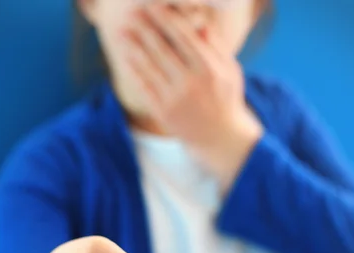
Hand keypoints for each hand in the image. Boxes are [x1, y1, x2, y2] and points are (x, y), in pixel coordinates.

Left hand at [121, 5, 263, 190]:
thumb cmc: (226, 99)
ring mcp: (175, 99)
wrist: (220, 138)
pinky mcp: (163, 113)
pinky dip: (134, 70)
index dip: (166, 19)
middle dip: (145, 29)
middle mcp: (190, 83)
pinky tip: (127, 58)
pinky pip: (145, 87)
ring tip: (123, 33)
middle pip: (162, 49)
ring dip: (134, 47)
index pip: (183, 37)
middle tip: (132, 13)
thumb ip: (216, 45)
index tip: (154, 6)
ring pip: (149, 67)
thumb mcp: (231, 70)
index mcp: (209, 68)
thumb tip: (200, 21)